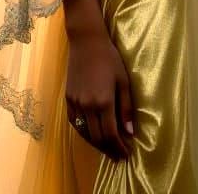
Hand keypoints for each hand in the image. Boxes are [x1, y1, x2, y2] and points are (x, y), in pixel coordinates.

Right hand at [65, 28, 135, 160]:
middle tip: (118, 156)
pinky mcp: (68, 98)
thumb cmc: (110, 58)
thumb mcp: (123, 81)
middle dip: (109, 149)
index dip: (119, 147)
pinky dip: (83, 132)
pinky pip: (75, 123)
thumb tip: (130, 132)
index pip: (110, 134)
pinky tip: (91, 135)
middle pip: (97, 138)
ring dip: (96, 144)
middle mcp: (87, 106)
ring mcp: (75, 103)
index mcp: (103, 102)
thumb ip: (126, 108)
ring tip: (107, 149)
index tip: (126, 154)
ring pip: (84, 133)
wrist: (86, 42)